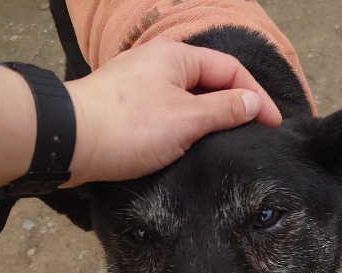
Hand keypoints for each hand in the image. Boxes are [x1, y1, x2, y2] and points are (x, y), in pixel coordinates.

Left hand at [64, 37, 281, 183]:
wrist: (68, 142)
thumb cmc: (127, 127)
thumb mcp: (186, 119)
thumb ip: (224, 109)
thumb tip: (252, 103)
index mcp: (176, 57)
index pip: (230, 70)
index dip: (256, 96)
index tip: (273, 124)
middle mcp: (158, 64)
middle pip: (209, 82)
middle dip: (234, 106)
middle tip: (253, 134)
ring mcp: (141, 86)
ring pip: (187, 99)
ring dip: (209, 119)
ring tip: (225, 144)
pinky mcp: (127, 109)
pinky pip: (167, 113)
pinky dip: (185, 127)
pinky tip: (190, 146)